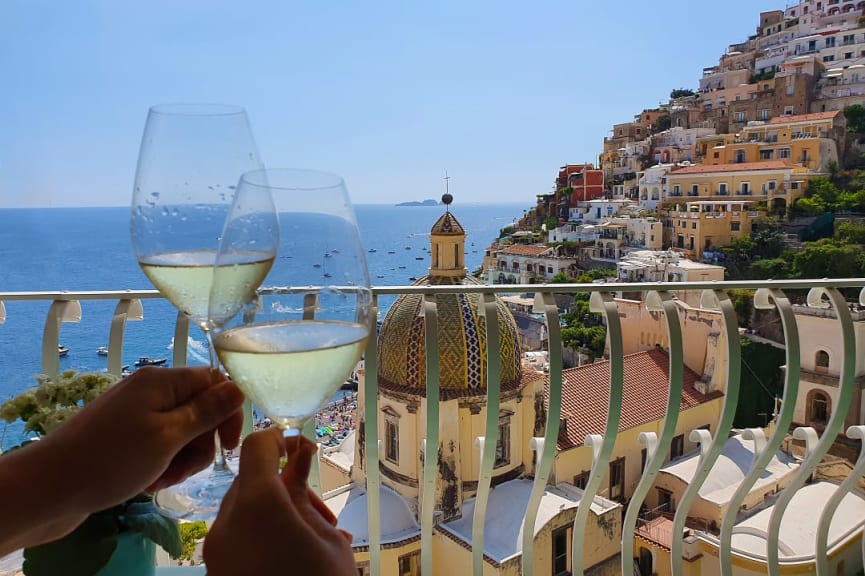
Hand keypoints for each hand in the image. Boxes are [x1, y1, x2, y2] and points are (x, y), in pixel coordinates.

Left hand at [42, 366, 244, 513]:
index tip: (227, 447)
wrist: (49, 488)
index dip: (229, 413)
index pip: (216, 383)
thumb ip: (208, 411)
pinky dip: (162, 463)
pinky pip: (160, 444)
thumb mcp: (169, 436)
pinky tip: (148, 481)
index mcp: (162, 381)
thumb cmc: (112, 459)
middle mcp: (151, 391)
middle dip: (201, 443)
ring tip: (162, 479)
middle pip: (200, 410)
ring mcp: (136, 414)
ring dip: (182, 459)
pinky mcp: (125, 436)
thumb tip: (240, 387)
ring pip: (182, 432)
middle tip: (185, 470)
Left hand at [204, 429, 354, 575]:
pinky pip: (238, 537)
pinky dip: (263, 534)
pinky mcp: (216, 570)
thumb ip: (305, 492)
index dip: (281, 439)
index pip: (257, 446)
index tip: (305, 450)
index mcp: (256, 505)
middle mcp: (226, 523)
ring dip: (275, 511)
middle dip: (285, 485)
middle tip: (320, 512)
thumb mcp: (327, 539)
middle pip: (251, 480)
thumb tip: (300, 455)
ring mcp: (216, 551)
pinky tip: (292, 553)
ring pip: (244, 509)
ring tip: (311, 539)